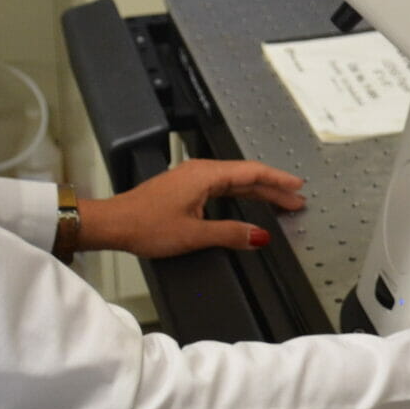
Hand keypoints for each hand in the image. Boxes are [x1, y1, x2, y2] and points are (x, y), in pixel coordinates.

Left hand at [79, 159, 305, 258]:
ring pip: (234, 183)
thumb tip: (259, 236)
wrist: (113, 224)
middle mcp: (200, 172)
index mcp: (205, 175)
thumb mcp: (193, 234)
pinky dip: (240, 196)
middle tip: (295, 200)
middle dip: (272, 189)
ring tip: (279, 203)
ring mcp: (192, 180)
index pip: (251, 173)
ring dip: (257, 193)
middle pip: (245, 177)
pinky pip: (221, 188)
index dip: (277, 180)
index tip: (297, 187)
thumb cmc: (145, 225)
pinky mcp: (185, 189)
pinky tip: (247, 205)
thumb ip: (230, 234)